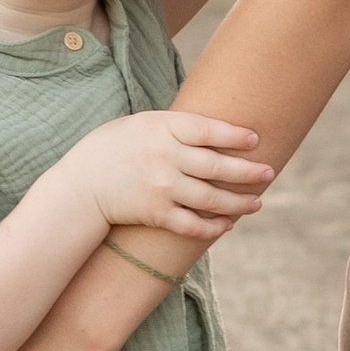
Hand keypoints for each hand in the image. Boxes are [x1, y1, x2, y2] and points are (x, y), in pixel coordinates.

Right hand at [59, 110, 271, 246]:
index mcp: (161, 127)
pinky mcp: (157, 214)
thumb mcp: (140, 124)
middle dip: (250, 172)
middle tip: (269, 172)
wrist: (80, 186)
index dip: (236, 135)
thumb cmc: (112, 149)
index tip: (256, 140)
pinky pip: (194, 224)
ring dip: (240, 202)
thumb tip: (214, 129)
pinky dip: (214, 226)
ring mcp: (162, 187)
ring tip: (257, 202)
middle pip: (219, 166)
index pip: (209, 130)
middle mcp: (165, 157)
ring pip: (213, 198)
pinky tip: (227, 224)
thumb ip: (174, 127)